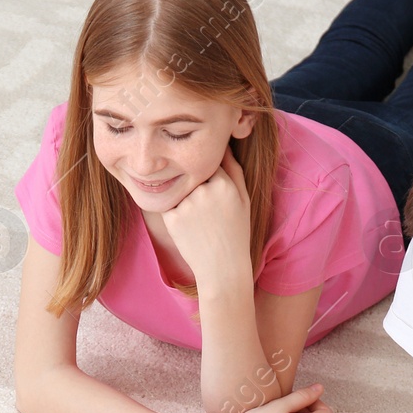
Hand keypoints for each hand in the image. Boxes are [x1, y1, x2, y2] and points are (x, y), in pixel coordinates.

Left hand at [161, 149, 251, 287]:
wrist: (222, 268)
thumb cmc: (236, 233)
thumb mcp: (243, 200)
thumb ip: (234, 170)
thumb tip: (223, 145)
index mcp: (224, 183)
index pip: (209, 163)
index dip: (210, 176)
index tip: (213, 191)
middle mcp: (204, 190)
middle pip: (192, 175)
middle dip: (197, 187)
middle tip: (208, 212)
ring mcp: (186, 203)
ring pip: (180, 189)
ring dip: (185, 199)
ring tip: (200, 222)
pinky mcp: (171, 217)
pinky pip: (169, 204)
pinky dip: (176, 212)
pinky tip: (190, 228)